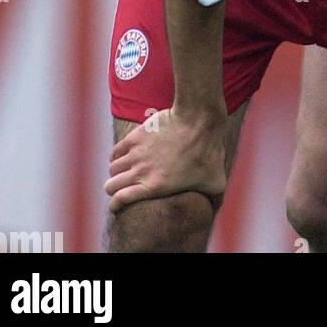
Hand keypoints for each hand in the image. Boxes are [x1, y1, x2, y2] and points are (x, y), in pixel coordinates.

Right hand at [104, 106, 227, 212]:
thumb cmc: (209, 151)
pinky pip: (115, 151)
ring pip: (112, 168)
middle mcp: (140, 171)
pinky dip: (116, 156)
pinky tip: (125, 156)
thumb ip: (213, 198)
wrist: (199, 120)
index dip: (115, 205)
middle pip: (110, 186)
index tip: (116, 205)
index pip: (119, 200)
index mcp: (154, 187)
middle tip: (122, 188)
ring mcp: (136, 153)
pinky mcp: (136, 136)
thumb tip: (216, 205)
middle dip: (114, 189)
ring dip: (117, 172)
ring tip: (125, 172)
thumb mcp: (216, 181)